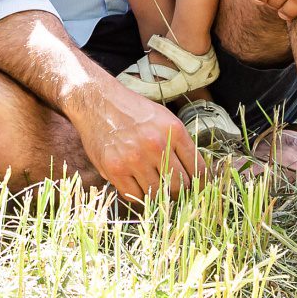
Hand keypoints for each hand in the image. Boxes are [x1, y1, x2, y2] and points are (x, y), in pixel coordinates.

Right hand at [72, 78, 197, 202]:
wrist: (97, 102)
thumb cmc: (132, 110)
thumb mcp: (163, 118)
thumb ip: (179, 143)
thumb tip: (194, 174)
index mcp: (173, 131)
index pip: (198, 169)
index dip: (199, 183)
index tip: (195, 187)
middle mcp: (156, 145)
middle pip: (179, 186)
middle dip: (178, 191)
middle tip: (172, 190)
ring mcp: (135, 159)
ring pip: (157, 193)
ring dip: (157, 194)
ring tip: (152, 186)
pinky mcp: (115, 169)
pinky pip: (134, 195)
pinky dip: (137, 194)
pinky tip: (136, 183)